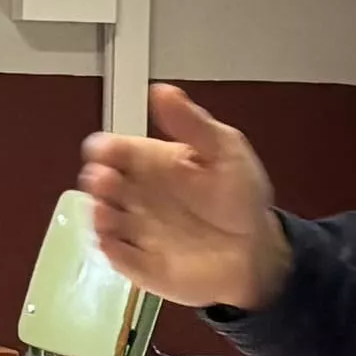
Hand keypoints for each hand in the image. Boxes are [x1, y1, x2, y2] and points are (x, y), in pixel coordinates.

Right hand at [80, 82, 289, 314]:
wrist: (257, 249)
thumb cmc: (238, 195)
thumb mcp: (225, 150)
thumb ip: (192, 124)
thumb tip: (161, 90)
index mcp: (150, 162)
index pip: (116, 151)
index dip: (105, 149)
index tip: (103, 151)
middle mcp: (136, 194)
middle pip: (103, 184)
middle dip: (98, 181)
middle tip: (103, 180)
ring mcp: (135, 230)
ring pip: (105, 220)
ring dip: (100, 215)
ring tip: (105, 211)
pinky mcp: (140, 265)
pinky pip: (118, 257)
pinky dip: (111, 250)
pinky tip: (113, 242)